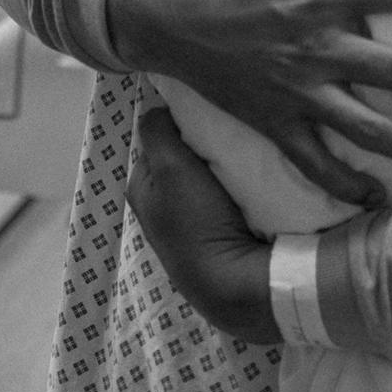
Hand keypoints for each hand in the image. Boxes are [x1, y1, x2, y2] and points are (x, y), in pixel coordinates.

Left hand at [126, 108, 281, 344]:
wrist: (235, 283)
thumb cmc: (197, 221)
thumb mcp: (169, 166)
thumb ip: (157, 131)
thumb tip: (159, 107)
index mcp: (141, 191)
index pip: (157, 142)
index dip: (180, 128)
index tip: (205, 121)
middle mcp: (159, 210)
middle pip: (183, 161)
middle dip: (202, 150)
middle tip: (227, 140)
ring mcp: (188, 229)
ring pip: (206, 182)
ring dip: (222, 171)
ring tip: (243, 162)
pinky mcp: (216, 242)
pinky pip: (225, 203)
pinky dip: (236, 193)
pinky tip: (250, 190)